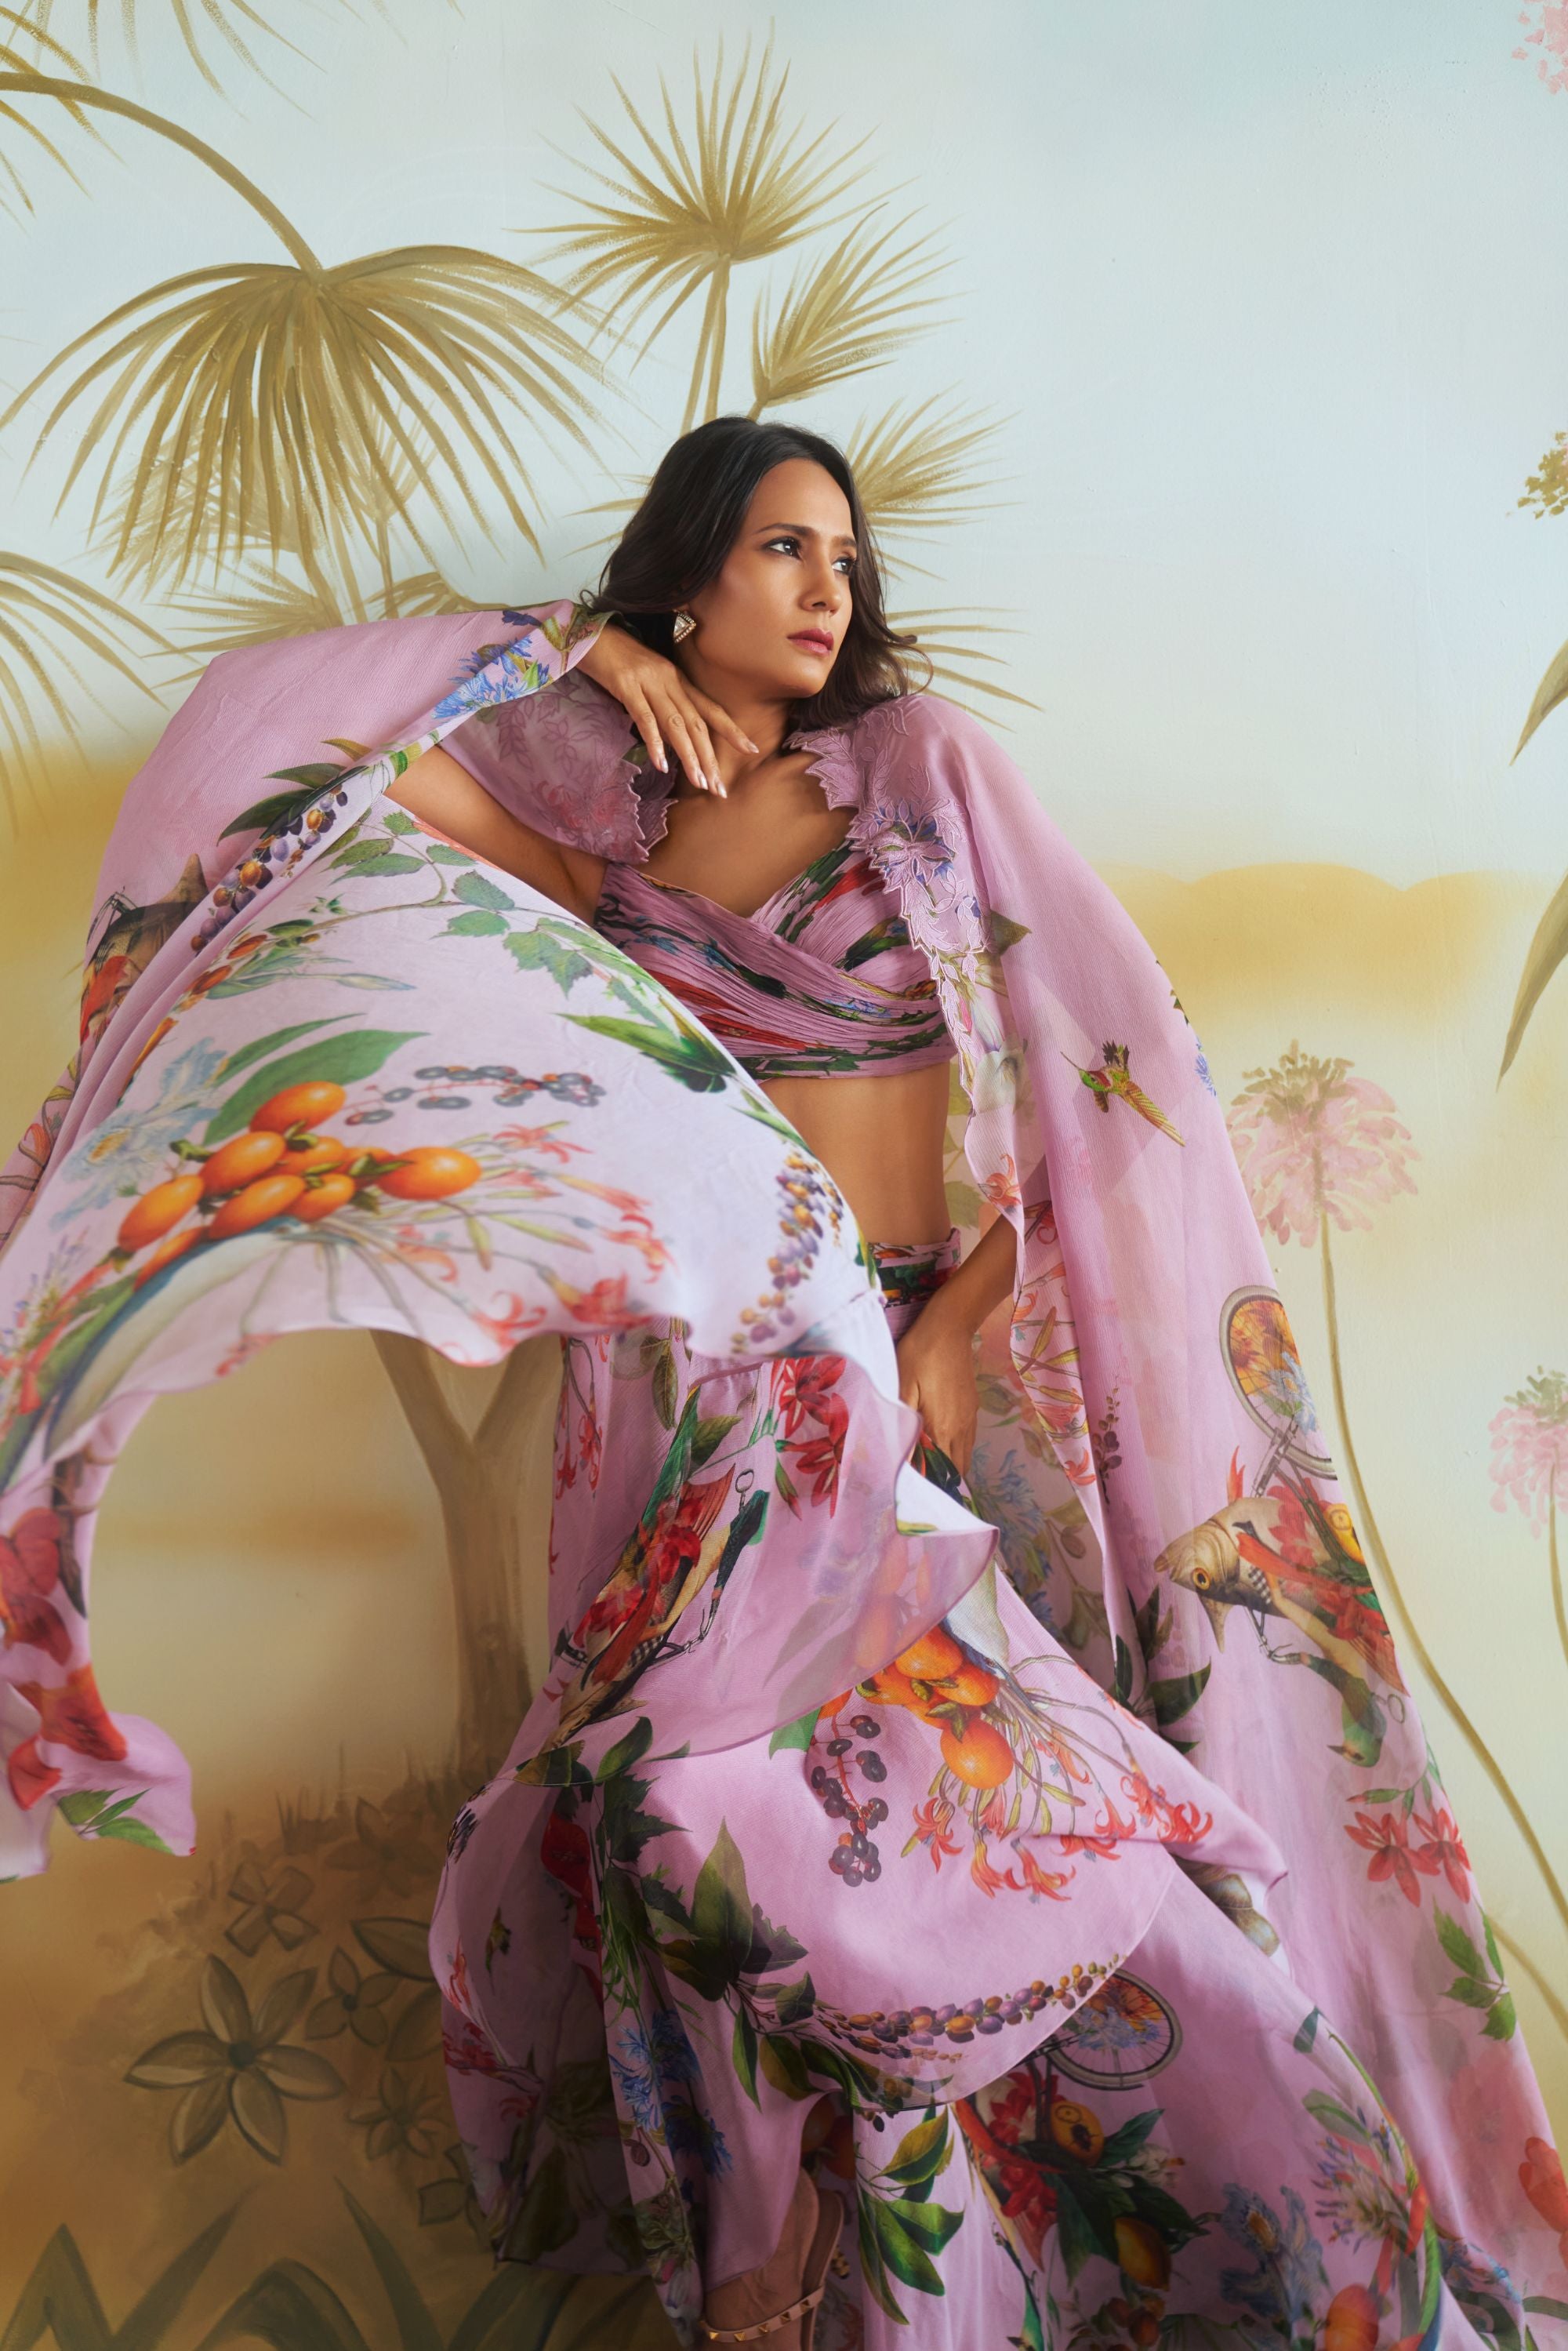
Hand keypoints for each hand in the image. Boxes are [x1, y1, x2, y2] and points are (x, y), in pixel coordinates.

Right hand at [578, 622, 757, 796]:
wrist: (587, 633)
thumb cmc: (615, 658)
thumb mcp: (645, 681)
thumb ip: (660, 705)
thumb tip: (670, 738)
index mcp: (676, 679)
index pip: (709, 708)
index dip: (731, 729)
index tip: (751, 749)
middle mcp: (668, 680)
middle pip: (696, 722)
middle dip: (710, 757)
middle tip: (719, 788)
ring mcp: (648, 682)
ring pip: (675, 723)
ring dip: (689, 755)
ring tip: (699, 782)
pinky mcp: (625, 685)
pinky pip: (644, 717)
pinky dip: (654, 742)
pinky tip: (661, 764)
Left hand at [895, 1303, 979, 1477]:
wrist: (950, 1327)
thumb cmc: (920, 1354)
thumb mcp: (903, 1387)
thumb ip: (902, 1426)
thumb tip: (900, 1460)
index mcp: (943, 1428)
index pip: (941, 1471)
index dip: (929, 1484)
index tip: (914, 1491)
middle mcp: (961, 1429)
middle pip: (957, 1469)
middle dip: (941, 1480)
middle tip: (920, 1484)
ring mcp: (970, 1418)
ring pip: (964, 1455)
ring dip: (950, 1466)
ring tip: (930, 1470)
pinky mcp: (972, 1407)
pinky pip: (968, 1440)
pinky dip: (956, 1450)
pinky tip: (941, 1445)